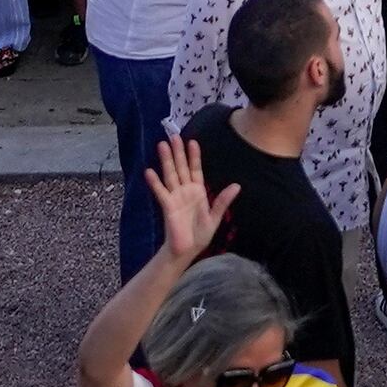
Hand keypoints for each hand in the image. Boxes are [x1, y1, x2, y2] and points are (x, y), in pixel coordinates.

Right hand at [146, 132, 219, 263]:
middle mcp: (185, 191)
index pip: (196, 169)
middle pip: (181, 167)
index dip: (194, 156)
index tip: (192, 141)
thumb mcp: (215, 217)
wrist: (186, 251)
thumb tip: (237, 186)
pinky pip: (161, 192)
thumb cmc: (200, 235)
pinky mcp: (167, 206)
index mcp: (198, 192)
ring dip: (166, 160)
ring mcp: (175, 197)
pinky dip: (155, 182)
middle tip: (173, 136)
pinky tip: (149, 171)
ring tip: (162, 145)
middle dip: (178, 152)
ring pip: (170, 174)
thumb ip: (223, 201)